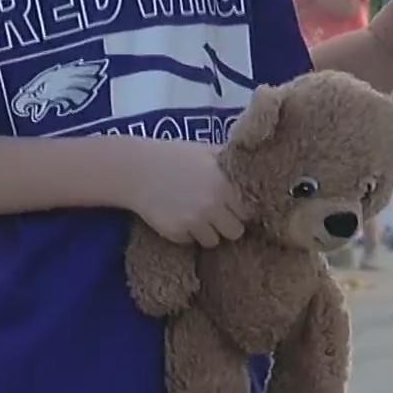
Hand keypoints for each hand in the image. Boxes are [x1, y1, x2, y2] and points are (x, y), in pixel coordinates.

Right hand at [128, 140, 250, 248]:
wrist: (137, 170)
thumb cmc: (175, 157)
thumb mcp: (207, 151)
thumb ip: (231, 164)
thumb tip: (254, 170)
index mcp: (224, 184)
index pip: (248, 211)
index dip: (242, 209)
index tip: (234, 206)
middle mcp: (212, 205)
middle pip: (235, 231)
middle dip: (228, 224)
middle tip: (217, 214)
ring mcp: (194, 221)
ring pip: (214, 241)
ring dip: (208, 232)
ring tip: (196, 215)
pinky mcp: (176, 233)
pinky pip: (191, 242)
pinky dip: (188, 234)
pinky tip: (179, 216)